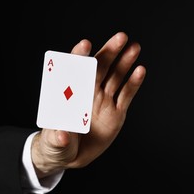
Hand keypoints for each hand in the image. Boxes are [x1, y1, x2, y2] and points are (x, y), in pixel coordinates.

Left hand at [32, 32, 145, 177]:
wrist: (70, 155)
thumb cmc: (56, 144)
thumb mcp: (53, 143)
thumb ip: (57, 137)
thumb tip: (63, 134)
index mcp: (68, 95)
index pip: (73, 71)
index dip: (79, 57)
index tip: (85, 45)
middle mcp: (87, 93)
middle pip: (99, 68)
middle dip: (108, 52)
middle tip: (120, 37)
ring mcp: (103, 101)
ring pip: (115, 77)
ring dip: (124, 62)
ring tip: (134, 47)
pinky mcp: (116, 113)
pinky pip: (126, 96)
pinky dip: (133, 83)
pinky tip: (140, 70)